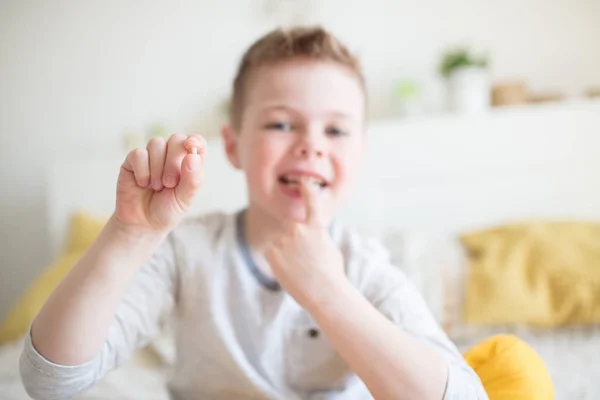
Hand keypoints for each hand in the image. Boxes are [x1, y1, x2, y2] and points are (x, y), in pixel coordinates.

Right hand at [114, 133, 206, 234]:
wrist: (142, 223)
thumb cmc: (167, 210)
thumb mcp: (185, 199)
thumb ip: (192, 179)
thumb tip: (192, 155)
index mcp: (189, 163)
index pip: (197, 142)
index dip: (195, 140)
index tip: (190, 146)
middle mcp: (171, 156)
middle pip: (176, 139)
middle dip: (173, 162)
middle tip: (169, 184)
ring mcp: (152, 156)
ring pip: (157, 143)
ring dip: (157, 168)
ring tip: (156, 187)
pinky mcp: (133, 160)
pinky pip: (139, 153)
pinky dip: (143, 170)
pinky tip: (143, 184)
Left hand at [265, 178, 345, 307]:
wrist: (324, 293)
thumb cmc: (332, 273)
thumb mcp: (329, 248)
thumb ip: (317, 236)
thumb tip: (311, 235)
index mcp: (316, 226)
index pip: (310, 201)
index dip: (307, 189)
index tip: (303, 181)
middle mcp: (298, 229)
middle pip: (290, 227)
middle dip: (294, 238)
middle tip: (304, 257)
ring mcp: (283, 240)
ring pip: (281, 242)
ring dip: (286, 252)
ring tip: (299, 268)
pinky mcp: (271, 253)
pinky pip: (272, 252)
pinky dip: (278, 260)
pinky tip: (289, 271)